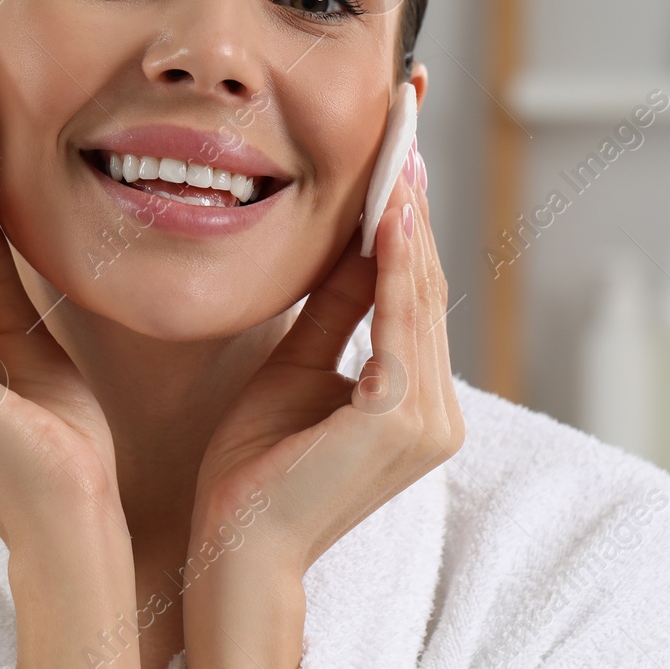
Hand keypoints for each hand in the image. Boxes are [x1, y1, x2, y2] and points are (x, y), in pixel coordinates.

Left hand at [182, 141, 462, 668]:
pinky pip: (400, 327)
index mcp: (413, 399)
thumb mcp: (296, 368)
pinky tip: (387, 215)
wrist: (233, 551)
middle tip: (406, 117)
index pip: (416, 288)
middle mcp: (436, 410)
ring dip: (408, 218)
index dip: (410, 213)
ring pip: (420, 295)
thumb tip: (356, 242)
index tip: (401, 144)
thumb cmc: (253, 471)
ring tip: (399, 147)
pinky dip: (396, 268)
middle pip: (427, 281)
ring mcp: (427, 421)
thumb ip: (334, 311)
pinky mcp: (398, 424)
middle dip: (414, 196)